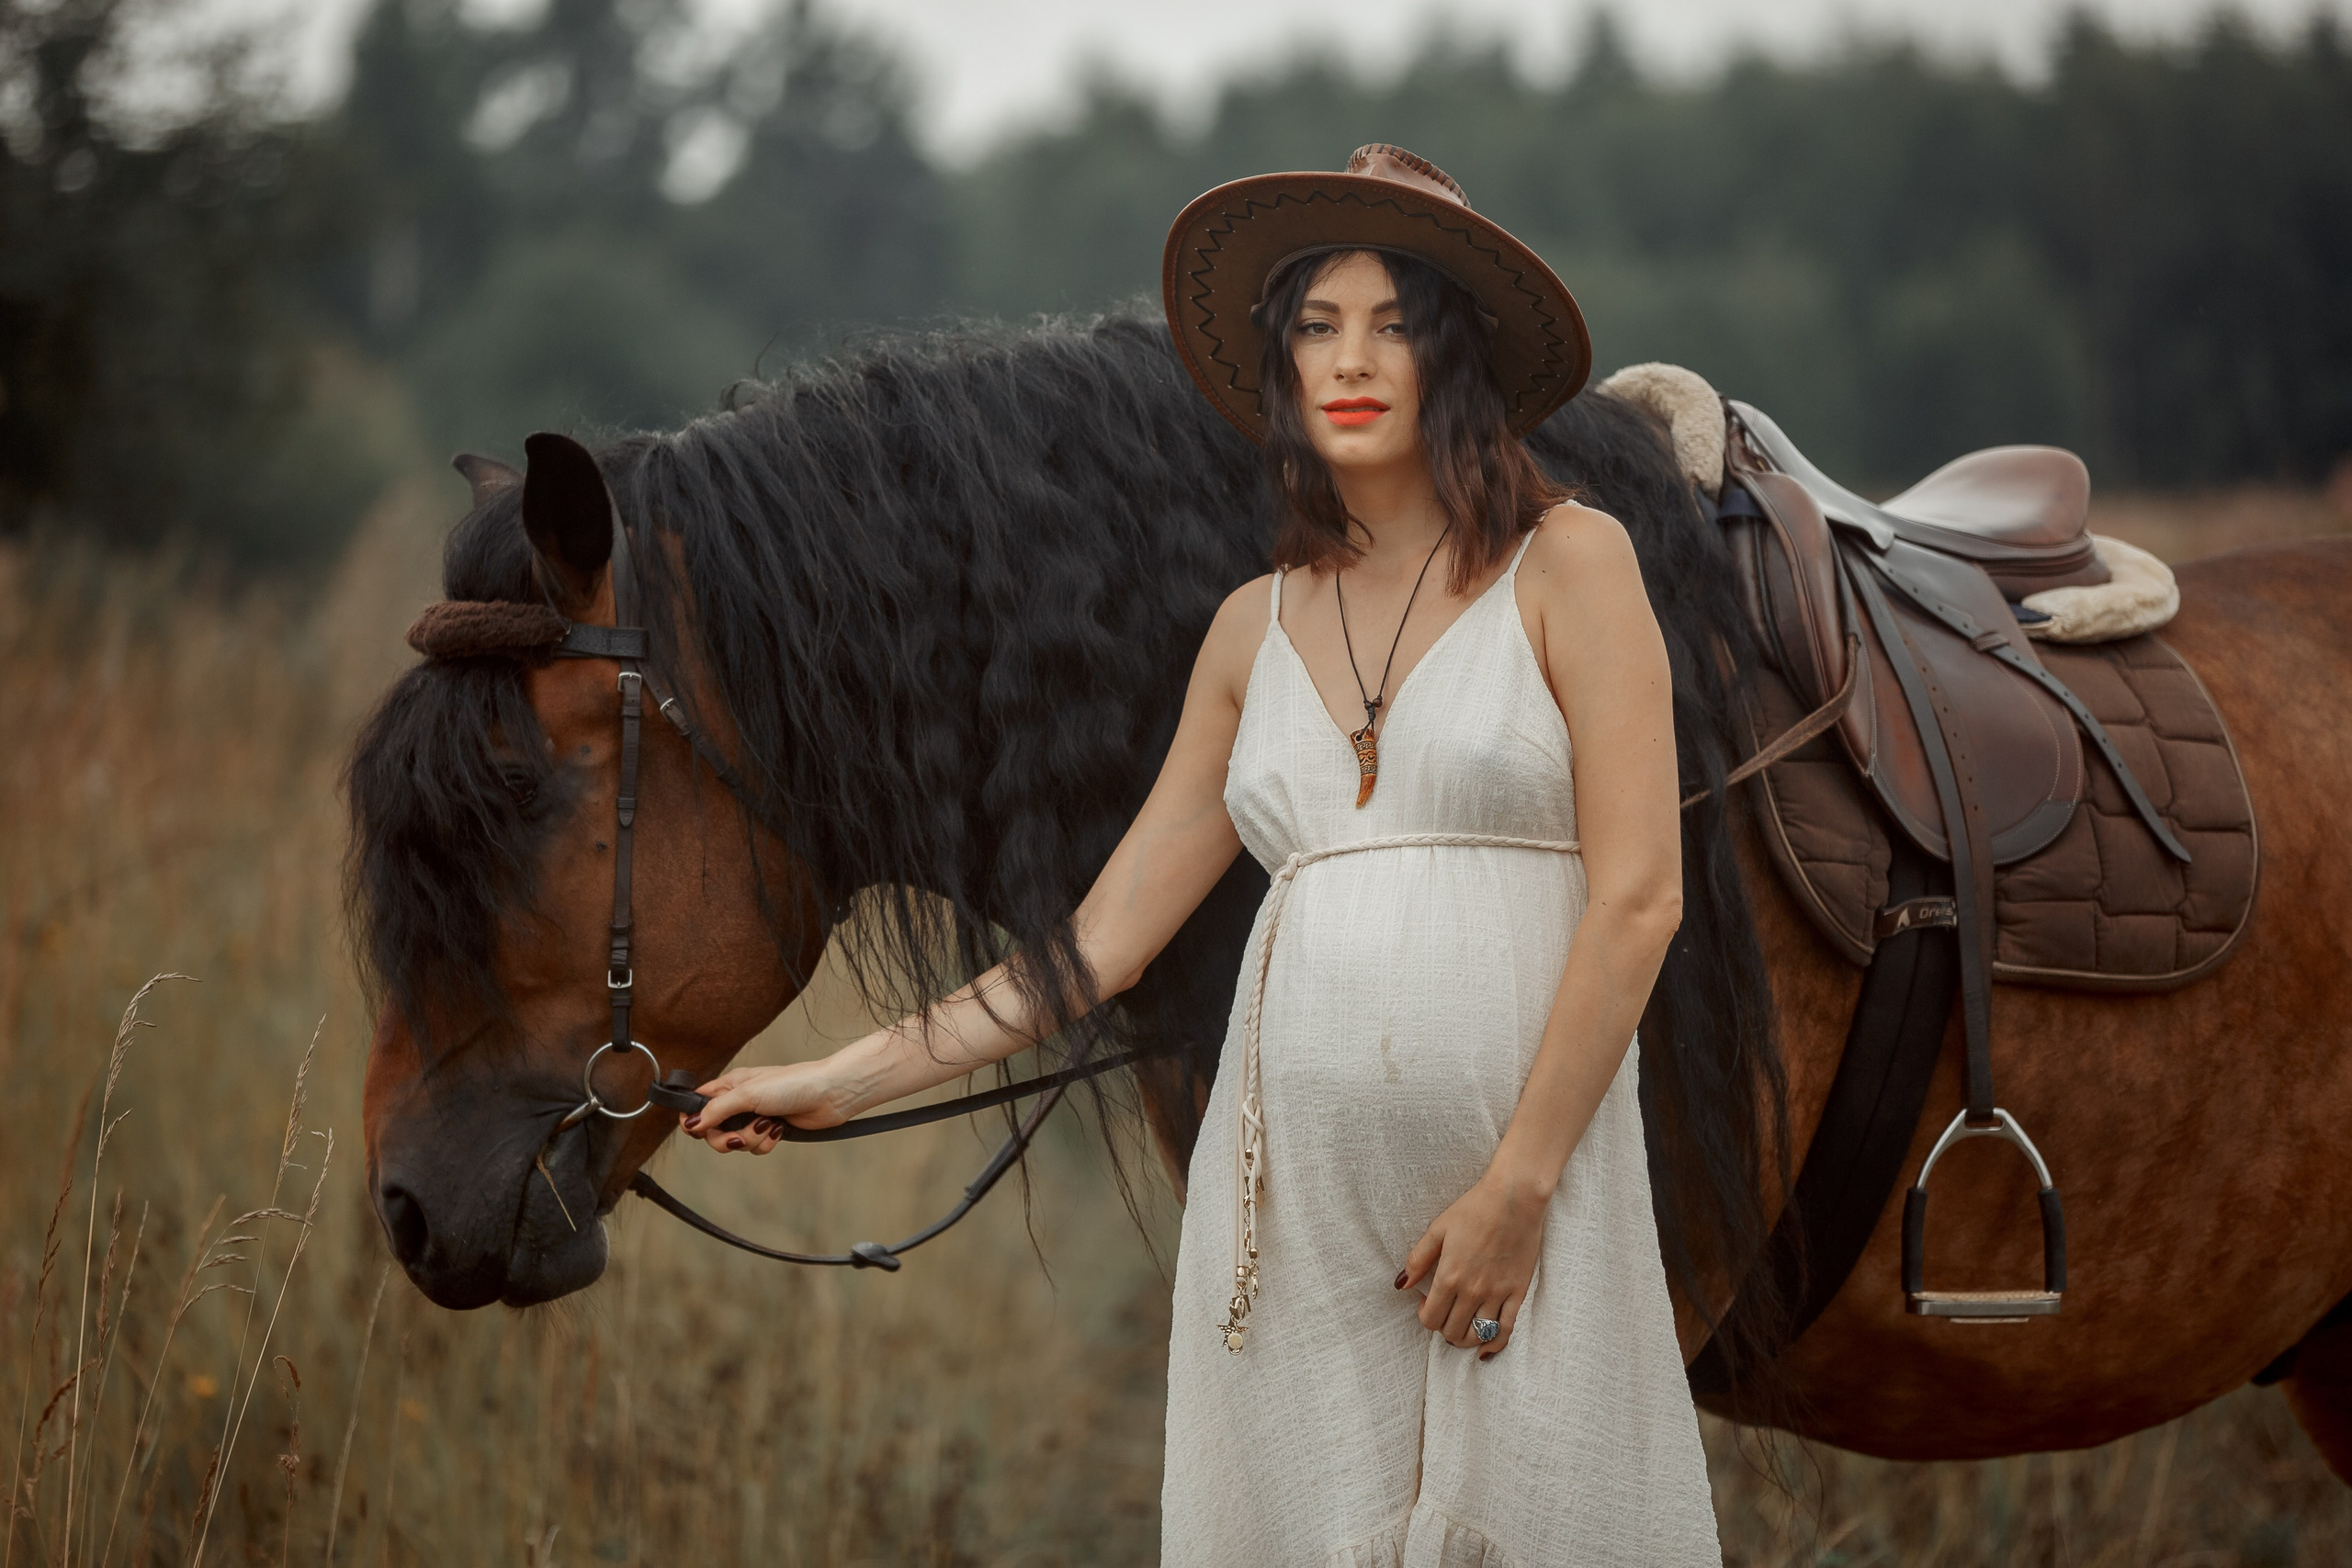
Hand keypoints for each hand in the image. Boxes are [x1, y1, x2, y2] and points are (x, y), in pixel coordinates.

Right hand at [682, 1059, 855, 1153]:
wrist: (829, 1095)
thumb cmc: (792, 1084)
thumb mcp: (748, 1094)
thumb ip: (717, 1110)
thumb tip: (691, 1123)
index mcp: (729, 1086)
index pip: (697, 1104)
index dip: (693, 1120)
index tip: (698, 1130)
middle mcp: (739, 1102)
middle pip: (713, 1132)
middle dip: (726, 1139)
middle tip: (738, 1137)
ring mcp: (754, 1117)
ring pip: (735, 1142)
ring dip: (751, 1140)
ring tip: (767, 1126)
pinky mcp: (770, 1131)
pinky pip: (756, 1148)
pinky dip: (766, 1143)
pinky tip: (779, 1130)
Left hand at [1397, 1172, 1547, 1357]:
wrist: (1514, 1198)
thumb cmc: (1474, 1209)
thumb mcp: (1438, 1229)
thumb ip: (1417, 1259)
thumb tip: (1400, 1285)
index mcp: (1449, 1276)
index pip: (1430, 1319)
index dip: (1424, 1316)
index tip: (1427, 1301)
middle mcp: (1472, 1291)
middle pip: (1451, 1331)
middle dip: (1442, 1327)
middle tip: (1444, 1311)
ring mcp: (1497, 1294)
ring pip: (1476, 1336)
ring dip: (1464, 1338)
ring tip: (1461, 1325)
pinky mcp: (1517, 1292)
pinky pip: (1506, 1330)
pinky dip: (1494, 1345)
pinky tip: (1485, 1349)